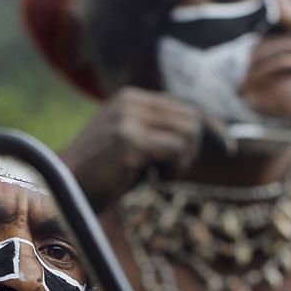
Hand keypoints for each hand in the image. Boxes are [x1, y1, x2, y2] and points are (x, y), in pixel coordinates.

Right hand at [60, 87, 202, 209]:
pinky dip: (171, 170)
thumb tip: (200, 132)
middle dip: (192, 150)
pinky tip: (150, 180)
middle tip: (168, 173)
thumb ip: (157, 133)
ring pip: (188, 133)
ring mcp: (128, 119)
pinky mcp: (129, 141)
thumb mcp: (130, 145)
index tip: (228, 147)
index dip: (210, 126)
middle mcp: (130, 102)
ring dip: (180, 162)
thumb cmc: (98, 177)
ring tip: (154, 176)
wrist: (63, 192)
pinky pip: (176, 150)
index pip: (184, 105)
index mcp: (130, 98)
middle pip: (191, 118)